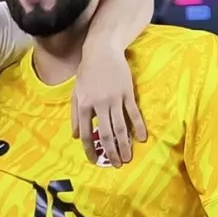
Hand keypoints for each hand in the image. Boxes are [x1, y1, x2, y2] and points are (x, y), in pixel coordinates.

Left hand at [71, 48, 146, 166]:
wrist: (102, 51)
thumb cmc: (87, 72)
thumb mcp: (75, 92)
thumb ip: (74, 114)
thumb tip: (75, 136)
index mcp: (83, 105)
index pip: (85, 133)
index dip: (89, 149)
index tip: (93, 160)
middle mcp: (99, 104)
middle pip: (105, 134)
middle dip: (110, 152)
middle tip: (115, 165)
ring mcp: (115, 99)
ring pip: (120, 127)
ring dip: (124, 145)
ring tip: (127, 158)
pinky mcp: (128, 93)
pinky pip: (134, 114)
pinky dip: (139, 127)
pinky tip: (142, 138)